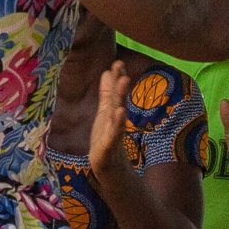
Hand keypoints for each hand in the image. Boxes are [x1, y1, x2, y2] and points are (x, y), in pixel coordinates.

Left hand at [85, 62, 130, 181]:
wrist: (108, 167)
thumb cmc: (106, 138)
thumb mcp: (104, 113)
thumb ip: (107, 94)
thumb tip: (107, 72)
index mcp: (112, 111)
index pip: (115, 92)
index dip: (116, 77)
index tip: (118, 61)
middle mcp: (115, 120)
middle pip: (117, 99)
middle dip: (119, 82)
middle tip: (120, 64)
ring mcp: (114, 132)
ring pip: (117, 113)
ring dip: (120, 97)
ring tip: (123, 80)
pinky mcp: (110, 146)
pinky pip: (114, 133)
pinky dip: (117, 123)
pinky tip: (119, 112)